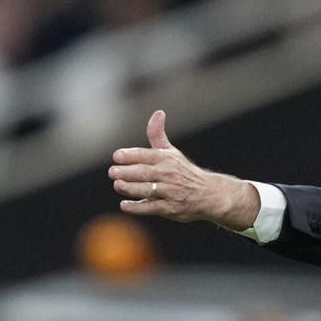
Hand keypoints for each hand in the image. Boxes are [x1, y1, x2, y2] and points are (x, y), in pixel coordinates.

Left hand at [109, 110, 259, 229]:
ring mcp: (170, 192)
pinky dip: (138, 207)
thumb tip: (158, 112)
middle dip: (127, 172)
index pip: (146, 155)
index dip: (130, 155)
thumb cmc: (183, 172)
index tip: (116, 156)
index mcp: (166, 159)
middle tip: (112, 172)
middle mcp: (168, 174)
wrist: (208, 194)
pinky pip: (152, 207)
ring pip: (148, 189)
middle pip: (145, 172)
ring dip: (131, 188)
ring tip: (117, 185)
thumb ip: (158, 135)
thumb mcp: (172, 152)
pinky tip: (124, 205)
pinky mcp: (171, 208)